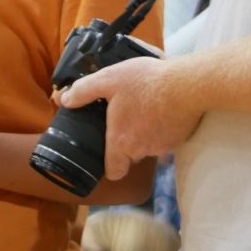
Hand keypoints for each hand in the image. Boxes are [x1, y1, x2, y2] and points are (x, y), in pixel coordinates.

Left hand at [60, 57, 200, 179]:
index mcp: (121, 141)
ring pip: (149, 147)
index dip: (111, 165)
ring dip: (147, 133)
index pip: (113, 172)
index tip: (110, 150)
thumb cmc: (143, 82)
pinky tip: (163, 109)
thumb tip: (64, 100)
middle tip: (128, 118)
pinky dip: (163, 128)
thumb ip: (84, 91)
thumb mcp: (108, 78)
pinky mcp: (178, 140)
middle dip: (129, 142)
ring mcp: (162, 147)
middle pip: (131, 156)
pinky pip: (166, 139)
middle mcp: (141, 150)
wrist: (185, 84)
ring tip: (146, 109)